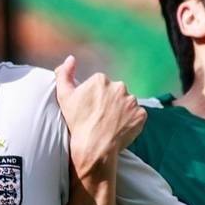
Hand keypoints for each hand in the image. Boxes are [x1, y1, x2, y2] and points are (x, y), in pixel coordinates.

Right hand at [55, 56, 143, 178]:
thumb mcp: (64, 97)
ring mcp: (132, 101)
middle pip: (115, 92)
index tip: (91, 109)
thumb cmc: (77, 122)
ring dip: (122, 110)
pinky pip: (137, 115)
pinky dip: (132, 120)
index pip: (100, 85)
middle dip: (110, 102)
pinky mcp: (141, 114)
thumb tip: (71, 59)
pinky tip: (121, 128)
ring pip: (127, 103)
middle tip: (102, 117)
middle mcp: (119, 86)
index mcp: (101, 80)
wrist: (93, 146)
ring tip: (112, 124)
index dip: (95, 97)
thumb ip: (64, 74)